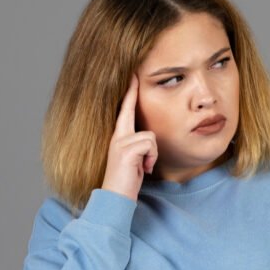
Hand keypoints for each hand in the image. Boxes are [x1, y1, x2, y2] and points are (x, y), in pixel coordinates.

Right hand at [101, 73, 157, 201]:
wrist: (116, 197)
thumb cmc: (128, 179)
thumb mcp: (136, 159)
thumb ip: (140, 146)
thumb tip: (149, 140)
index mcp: (119, 137)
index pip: (124, 110)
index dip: (128, 93)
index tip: (132, 75)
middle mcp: (117, 136)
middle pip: (128, 109)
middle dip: (131, 92)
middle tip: (134, 73)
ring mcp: (119, 142)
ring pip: (150, 136)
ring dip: (153, 154)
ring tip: (144, 166)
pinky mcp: (125, 150)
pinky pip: (150, 145)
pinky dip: (152, 159)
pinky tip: (144, 169)